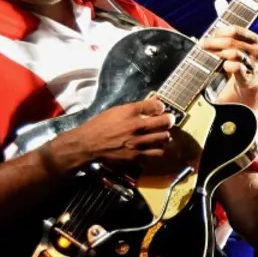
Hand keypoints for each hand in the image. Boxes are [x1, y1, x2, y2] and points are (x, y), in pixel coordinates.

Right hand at [55, 97, 173, 168]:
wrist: (88, 144)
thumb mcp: (116, 111)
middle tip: (167, 121)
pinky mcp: (136, 155)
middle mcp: (136, 126)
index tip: (160, 109)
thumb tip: (154, 100)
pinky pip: (157, 152)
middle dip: (169, 120)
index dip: (161, 107)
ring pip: (164, 138)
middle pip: (165, 122)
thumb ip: (137, 107)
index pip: (156, 105)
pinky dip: (158, 149)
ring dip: (164, 135)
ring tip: (160, 135)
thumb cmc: (100, 125)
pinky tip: (154, 147)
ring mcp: (138, 142)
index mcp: (129, 112)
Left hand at [199, 0, 257, 109]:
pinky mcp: (249, 78)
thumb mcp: (238, 41)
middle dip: (214, 43)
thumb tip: (220, 0)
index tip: (210, 34)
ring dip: (218, 54)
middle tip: (202, 45)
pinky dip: (226, 66)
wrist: (253, 83)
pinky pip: (237, 69)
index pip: (236, 30)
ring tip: (210, 55)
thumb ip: (228, 24)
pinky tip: (220, 66)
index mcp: (253, 39)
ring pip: (235, 55)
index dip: (220, 31)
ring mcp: (253, 65)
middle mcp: (256, 51)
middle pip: (232, 42)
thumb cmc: (243, 59)